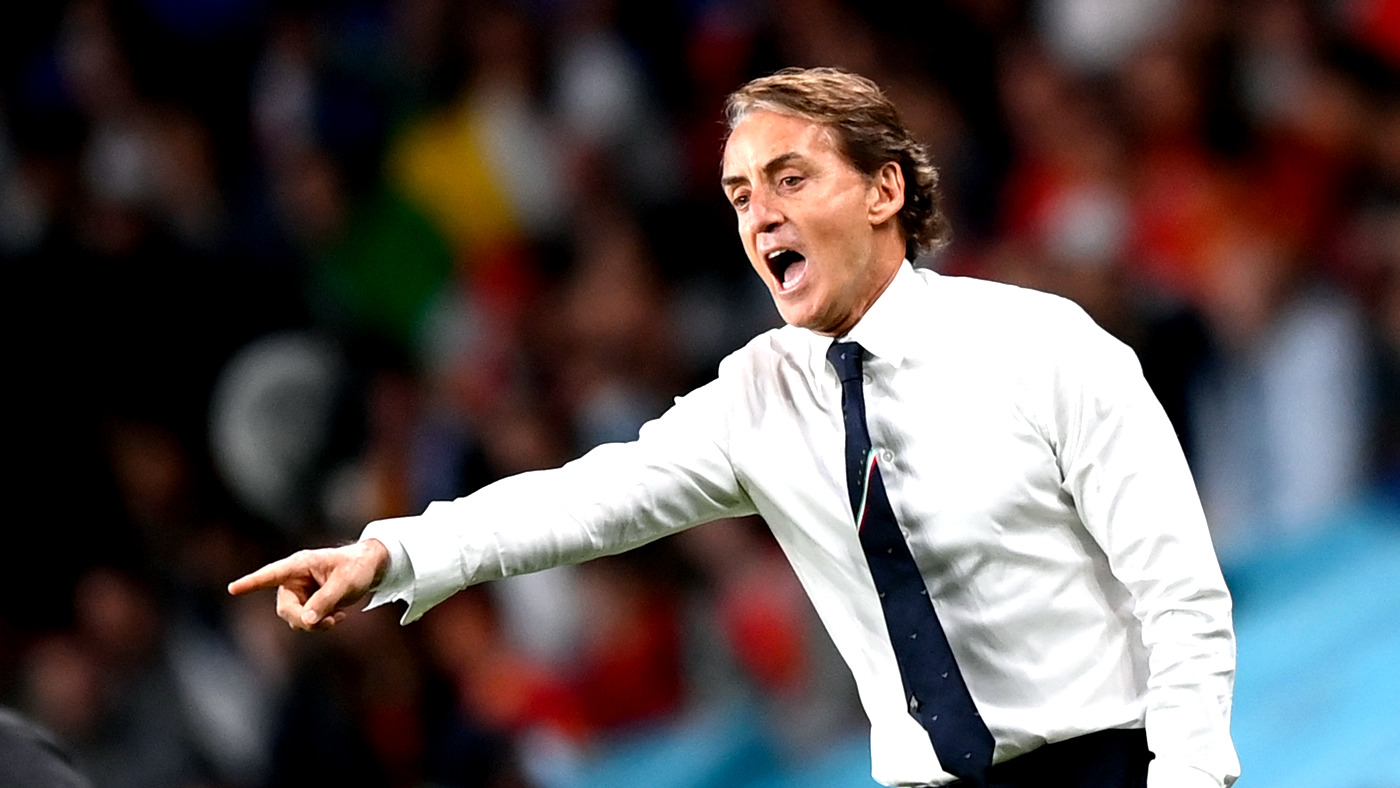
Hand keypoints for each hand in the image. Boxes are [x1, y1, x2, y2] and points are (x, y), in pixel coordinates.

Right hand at [227, 539, 390, 630]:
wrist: (369, 568)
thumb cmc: (357, 567)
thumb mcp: (345, 583)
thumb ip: (325, 601)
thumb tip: (306, 620)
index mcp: (300, 565)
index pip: (271, 574)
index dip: (251, 583)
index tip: (233, 589)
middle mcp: (294, 579)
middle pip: (285, 608)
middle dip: (304, 619)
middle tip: (329, 623)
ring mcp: (299, 592)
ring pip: (294, 618)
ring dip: (314, 624)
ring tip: (337, 618)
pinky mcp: (307, 603)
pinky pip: (305, 621)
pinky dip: (320, 624)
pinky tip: (339, 617)